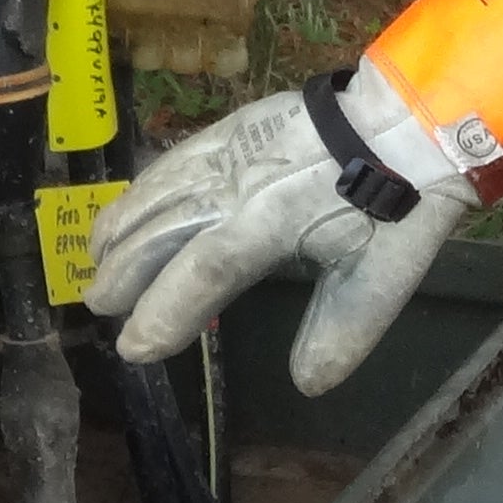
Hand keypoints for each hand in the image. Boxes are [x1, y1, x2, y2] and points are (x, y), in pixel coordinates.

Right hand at [89, 66, 472, 393]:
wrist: (408, 120)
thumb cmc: (397, 204)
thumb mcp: (383, 276)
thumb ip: (342, 331)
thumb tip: (307, 382)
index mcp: (271, 223)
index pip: (203, 272)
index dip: (163, 311)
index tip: (135, 348)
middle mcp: (238, 185)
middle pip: (163, 230)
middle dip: (125, 271)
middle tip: (99, 305)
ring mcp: (231, 152)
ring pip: (159, 190)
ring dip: (122, 226)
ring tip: (94, 259)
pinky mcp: (232, 129)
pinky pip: (173, 160)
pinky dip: (142, 187)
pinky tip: (127, 204)